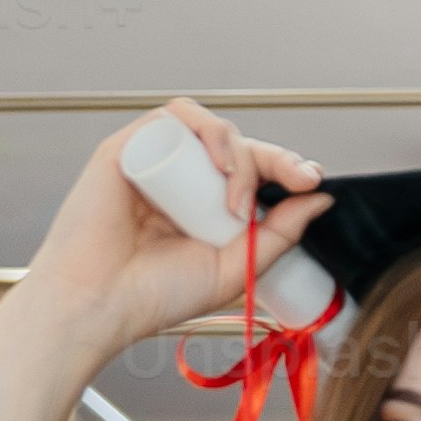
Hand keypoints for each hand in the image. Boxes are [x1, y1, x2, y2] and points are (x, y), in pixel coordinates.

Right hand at [45, 97, 327, 372]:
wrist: (99, 303)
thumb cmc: (154, 295)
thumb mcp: (235, 268)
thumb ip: (279, 233)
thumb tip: (322, 199)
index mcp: (204, 207)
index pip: (253, 172)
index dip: (286, 168)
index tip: (313, 181)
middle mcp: (182, 181)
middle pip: (239, 146)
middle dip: (276, 158)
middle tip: (299, 180)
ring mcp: (155, 161)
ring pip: (212, 129)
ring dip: (240, 154)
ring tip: (237, 200)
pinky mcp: (128, 146)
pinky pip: (176, 117)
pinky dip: (208, 133)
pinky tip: (219, 168)